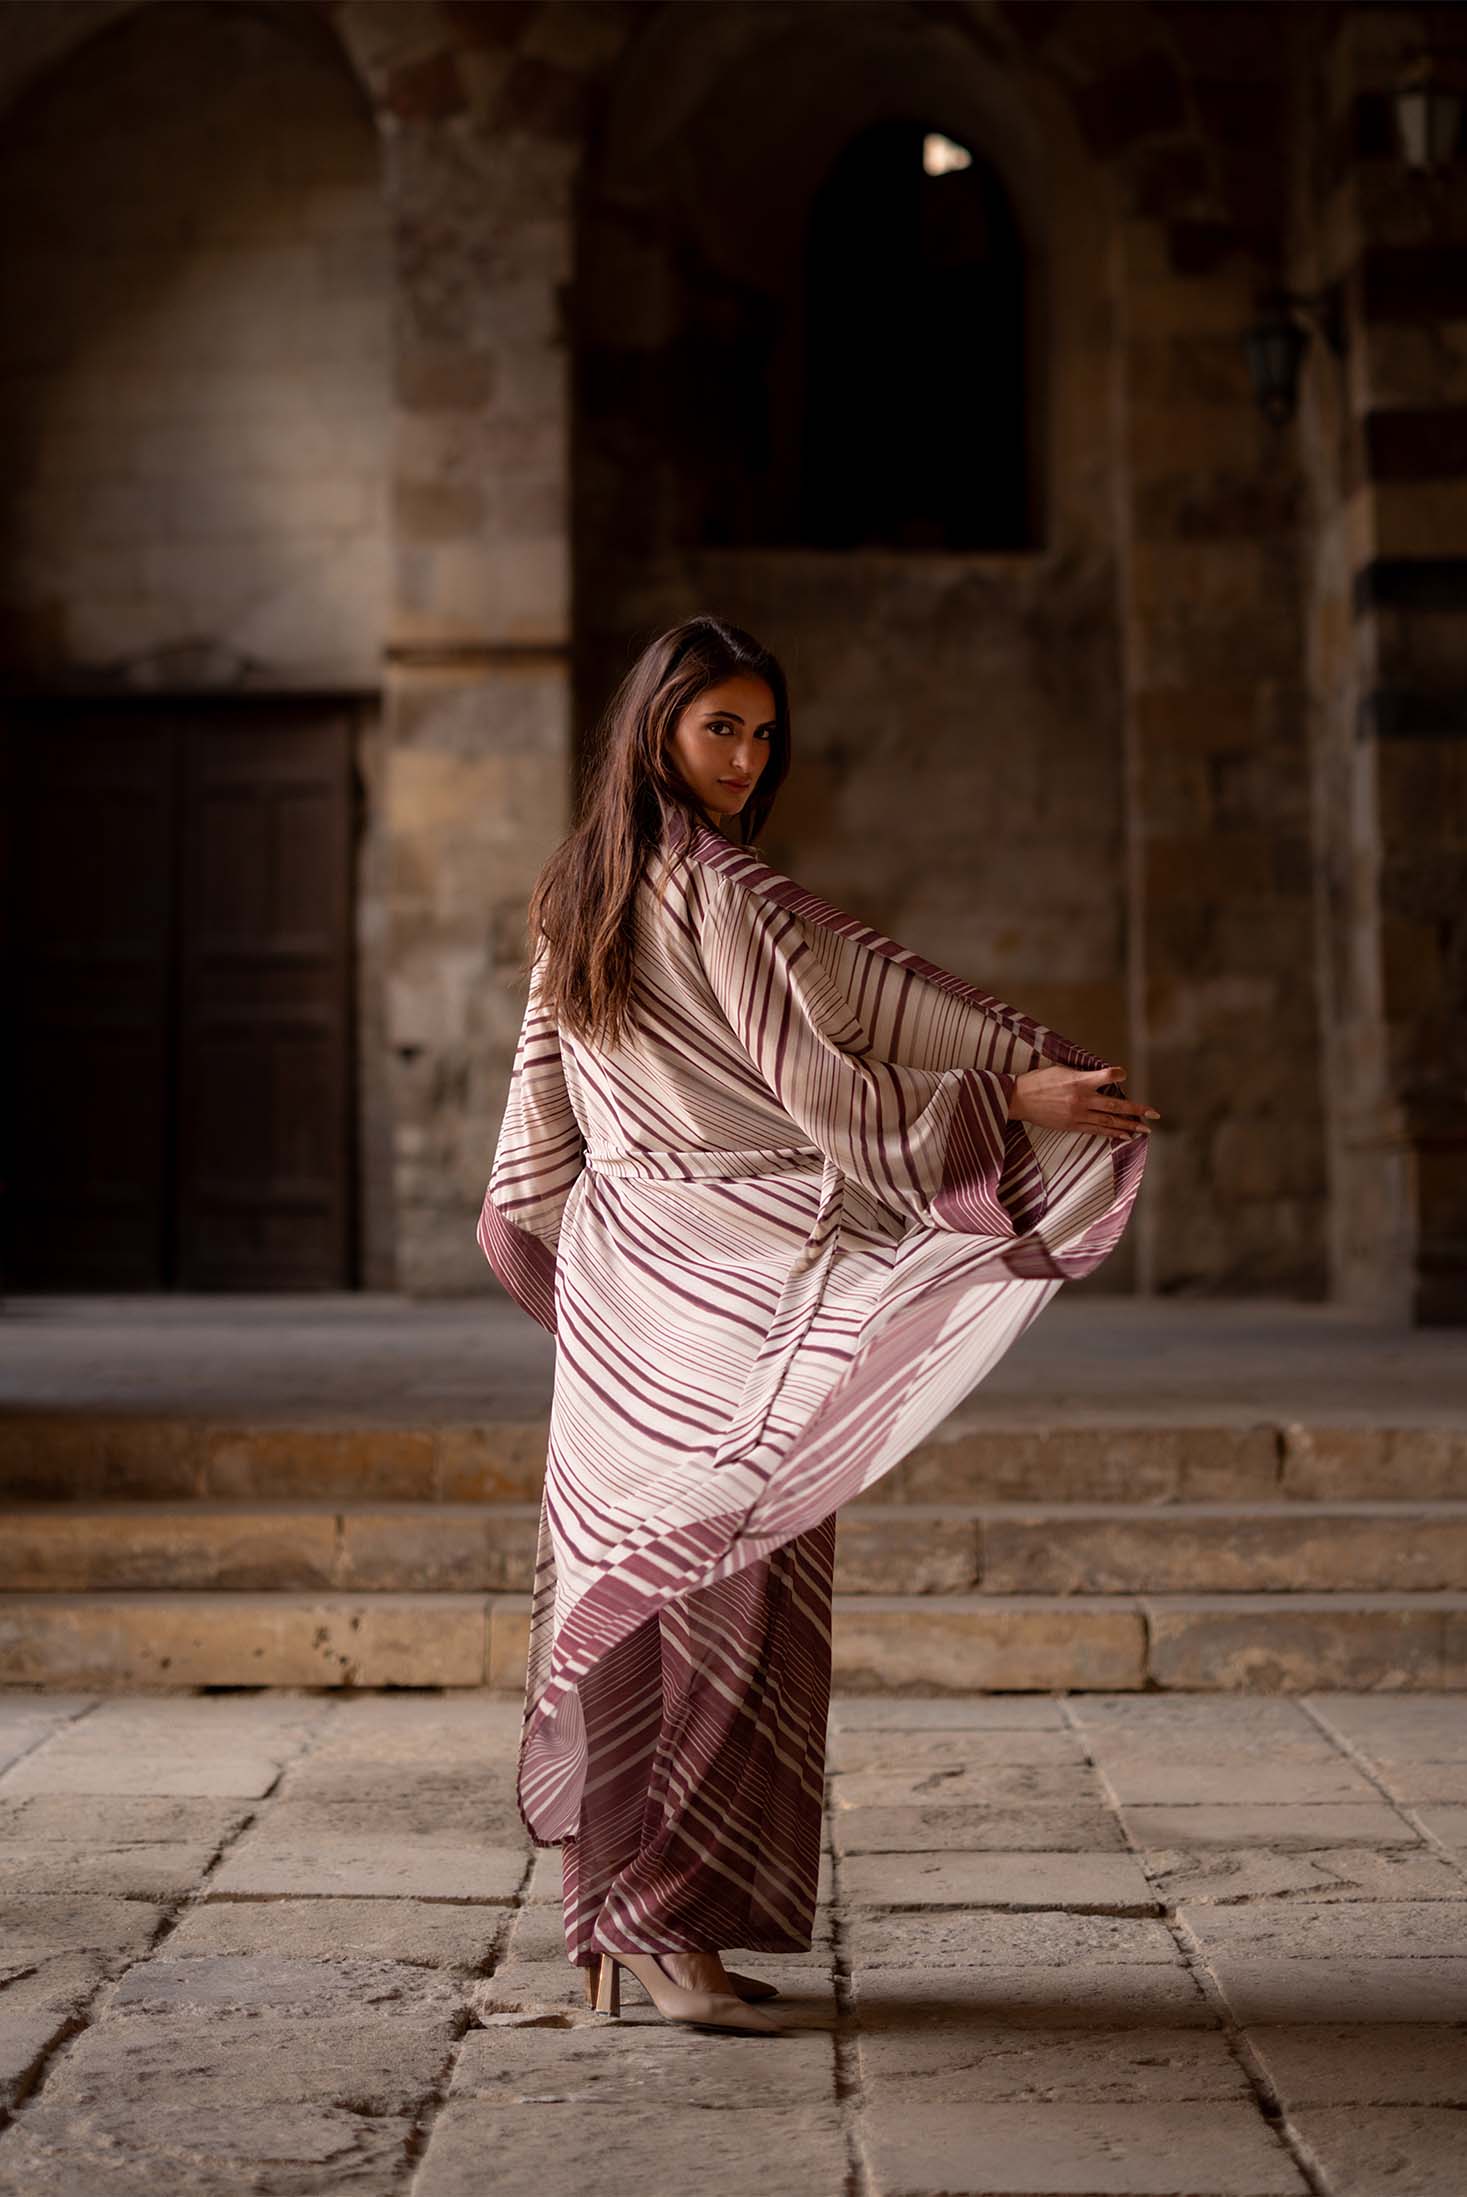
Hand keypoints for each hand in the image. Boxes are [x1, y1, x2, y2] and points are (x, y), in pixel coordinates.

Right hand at [1009, 1063, 1159, 1141]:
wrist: (1018, 1099)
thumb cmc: (1038, 1080)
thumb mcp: (1061, 1070)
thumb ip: (1082, 1074)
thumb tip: (1101, 1077)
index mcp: (1079, 1081)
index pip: (1107, 1076)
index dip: (1117, 1074)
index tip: (1123, 1074)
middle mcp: (1081, 1099)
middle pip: (1115, 1106)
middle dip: (1137, 1110)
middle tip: (1154, 1114)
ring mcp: (1077, 1115)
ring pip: (1109, 1122)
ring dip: (1129, 1126)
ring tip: (1144, 1129)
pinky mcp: (1071, 1125)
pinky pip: (1096, 1130)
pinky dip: (1112, 1133)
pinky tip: (1124, 1135)